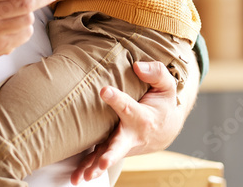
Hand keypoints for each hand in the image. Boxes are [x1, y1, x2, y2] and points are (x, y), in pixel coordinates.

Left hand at [71, 61, 185, 183]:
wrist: (165, 128)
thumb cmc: (162, 103)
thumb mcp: (166, 86)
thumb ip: (156, 73)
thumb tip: (137, 66)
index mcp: (143, 116)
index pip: (128, 107)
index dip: (117, 99)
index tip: (104, 91)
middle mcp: (132, 134)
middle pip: (120, 145)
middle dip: (111, 154)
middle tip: (103, 162)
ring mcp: (122, 144)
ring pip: (108, 156)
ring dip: (96, 166)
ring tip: (84, 176)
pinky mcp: (113, 148)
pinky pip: (100, 158)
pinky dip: (89, 168)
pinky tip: (77, 178)